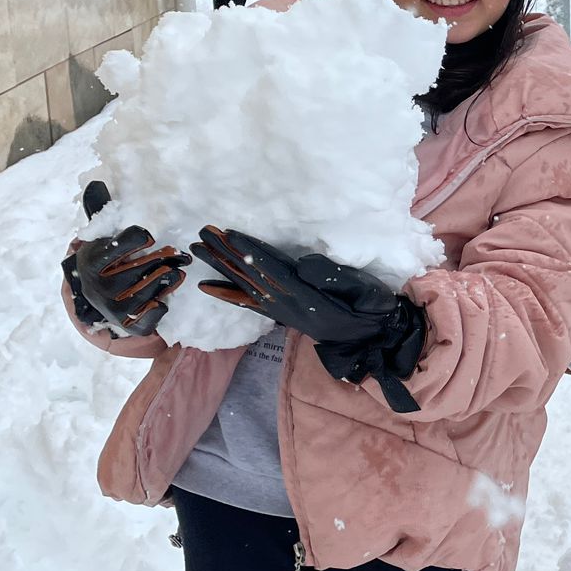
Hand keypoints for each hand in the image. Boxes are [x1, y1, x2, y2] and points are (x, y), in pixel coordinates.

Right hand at [65, 182, 189, 336]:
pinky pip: (157, 313)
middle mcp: (103, 286)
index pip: (126, 243)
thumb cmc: (105, 260)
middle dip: (167, 256)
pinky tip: (161, 296)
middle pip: (149, 264)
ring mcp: (116, 307)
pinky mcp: (130, 324)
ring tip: (176, 271)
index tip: (148, 237)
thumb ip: (100, 210)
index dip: (140, 237)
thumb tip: (96, 182)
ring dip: (170, 278)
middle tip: (178, 253)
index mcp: (95, 260)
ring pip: (157, 286)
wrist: (95, 297)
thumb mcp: (100, 236)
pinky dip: (163, 304)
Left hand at [189, 226, 427, 412]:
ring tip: (197, 250)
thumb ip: (336, 278)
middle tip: (200, 235)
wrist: (373, 336)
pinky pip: (248, 302)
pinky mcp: (281, 312)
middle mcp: (287, 305)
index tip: (227, 234)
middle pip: (250, 277)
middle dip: (225, 256)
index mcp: (306, 297)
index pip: (272, 270)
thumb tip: (304, 264)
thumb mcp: (364, 292)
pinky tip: (207, 286)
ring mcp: (281, 310)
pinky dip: (227, 293)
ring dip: (221, 267)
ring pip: (245, 286)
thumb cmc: (372, 308)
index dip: (249, 252)